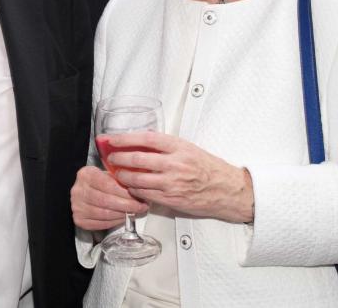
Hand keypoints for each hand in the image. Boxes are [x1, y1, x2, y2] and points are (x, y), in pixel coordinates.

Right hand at [70, 166, 147, 230]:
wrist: (84, 192)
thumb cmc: (100, 182)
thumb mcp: (108, 174)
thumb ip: (120, 180)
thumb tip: (139, 190)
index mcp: (85, 175)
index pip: (107, 185)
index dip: (125, 193)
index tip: (139, 196)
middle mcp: (78, 191)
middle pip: (106, 201)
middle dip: (127, 205)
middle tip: (141, 207)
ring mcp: (77, 206)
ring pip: (105, 214)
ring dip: (123, 214)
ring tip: (134, 212)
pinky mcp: (79, 220)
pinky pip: (101, 224)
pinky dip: (115, 222)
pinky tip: (123, 218)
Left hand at [105, 132, 253, 223]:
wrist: (225, 189)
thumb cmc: (208, 168)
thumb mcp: (188, 148)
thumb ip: (166, 146)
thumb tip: (140, 143)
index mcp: (179, 147)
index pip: (146, 139)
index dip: (126, 138)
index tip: (113, 139)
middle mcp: (175, 164)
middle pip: (138, 159)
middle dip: (119, 159)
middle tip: (111, 158)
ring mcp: (172, 183)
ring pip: (138, 179)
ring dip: (123, 177)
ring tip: (118, 173)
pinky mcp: (171, 199)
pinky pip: (145, 194)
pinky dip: (134, 190)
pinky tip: (131, 187)